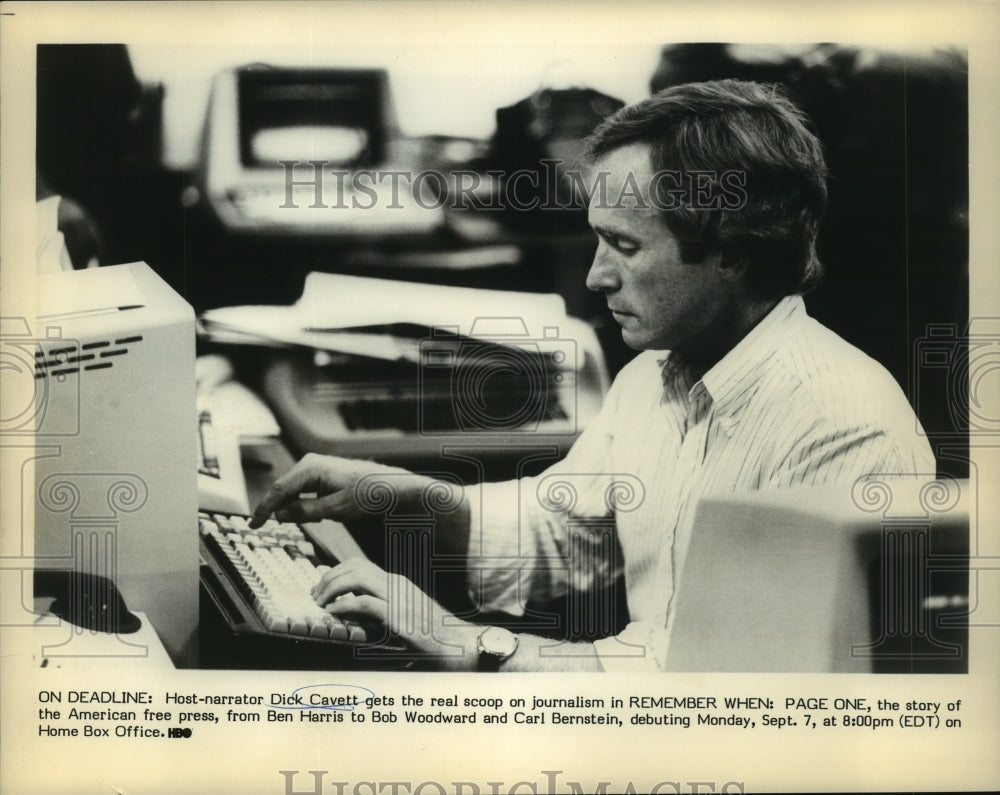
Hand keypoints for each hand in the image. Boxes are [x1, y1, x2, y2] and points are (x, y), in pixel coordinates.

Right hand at [250, 453, 426, 527]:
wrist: (388, 485)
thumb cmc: (367, 494)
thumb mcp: (335, 508)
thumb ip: (306, 512)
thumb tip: (280, 515)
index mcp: (310, 468)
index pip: (278, 491)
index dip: (263, 509)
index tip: (253, 524)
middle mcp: (309, 463)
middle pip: (282, 490)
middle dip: (278, 510)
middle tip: (272, 526)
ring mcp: (314, 467)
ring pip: (292, 491)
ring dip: (295, 508)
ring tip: (317, 518)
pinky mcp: (320, 474)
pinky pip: (303, 491)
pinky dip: (304, 504)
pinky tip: (320, 514)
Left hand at [314, 558, 478, 670]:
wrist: (460, 644)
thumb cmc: (435, 635)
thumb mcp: (407, 615)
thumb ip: (385, 609)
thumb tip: (357, 613)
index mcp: (397, 583)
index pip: (360, 565)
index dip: (336, 571)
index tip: (322, 587)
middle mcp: (396, 584)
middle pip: (354, 566)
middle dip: (329, 578)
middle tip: (315, 595)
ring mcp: (397, 598)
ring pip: (356, 578)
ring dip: (332, 588)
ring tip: (321, 603)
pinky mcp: (398, 616)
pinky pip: (363, 603)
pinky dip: (343, 605)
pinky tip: (333, 613)